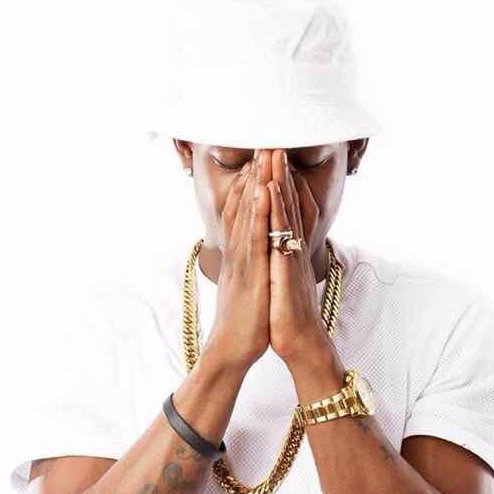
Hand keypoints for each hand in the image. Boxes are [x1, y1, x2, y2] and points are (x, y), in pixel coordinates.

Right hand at [207, 151, 271, 368]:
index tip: (258, 161)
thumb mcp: (243, 286)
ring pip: (248, 217)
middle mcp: (237, 253)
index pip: (242, 214)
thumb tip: (248, 252)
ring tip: (262, 156)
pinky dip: (258, 215)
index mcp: (238, 256)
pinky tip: (263, 193)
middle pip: (243, 209)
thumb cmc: (241, 320)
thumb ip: (244, 266)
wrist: (230, 349)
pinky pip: (255, 241)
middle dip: (253, 176)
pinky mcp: (250, 275)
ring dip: (255, 185)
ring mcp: (242, 262)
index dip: (249, 186)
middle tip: (262, 144)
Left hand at [263, 149, 330, 363]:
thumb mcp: (284, 282)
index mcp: (290, 252)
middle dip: (281, 174)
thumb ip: (283, 261)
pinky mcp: (286, 271)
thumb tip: (280, 248)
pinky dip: (275, 212)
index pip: (288, 212)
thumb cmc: (288, 314)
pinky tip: (270, 191)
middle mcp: (293, 250)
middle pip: (289, 206)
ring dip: (279, 182)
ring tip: (274, 154)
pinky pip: (279, 236)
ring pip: (285, 214)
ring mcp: (291, 258)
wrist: (300, 343)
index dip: (282, 185)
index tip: (275, 160)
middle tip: (276, 142)